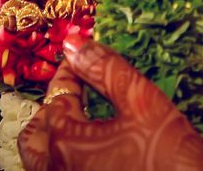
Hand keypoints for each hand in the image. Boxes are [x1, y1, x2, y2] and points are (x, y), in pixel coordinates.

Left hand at [18, 37, 202, 170]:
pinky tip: (93, 147)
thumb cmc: (167, 149)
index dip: (67, 75)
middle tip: (75, 94)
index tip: (81, 60)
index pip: (55, 101)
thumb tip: (73, 43)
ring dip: (55, 138)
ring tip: (80, 119)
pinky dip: (68, 157)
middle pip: (34, 140)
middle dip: (50, 111)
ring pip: (45, 162)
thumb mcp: (139, 99)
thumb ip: (104, 69)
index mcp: (67, 144)